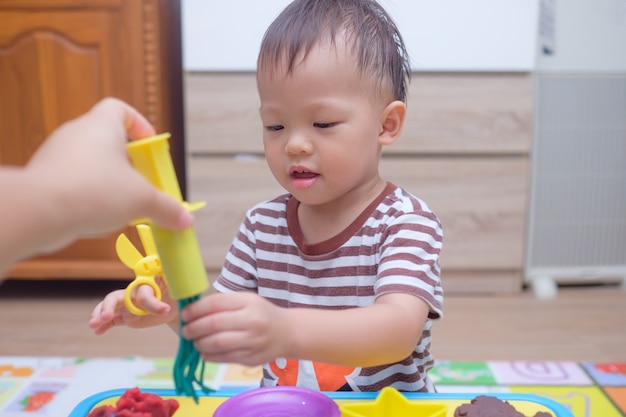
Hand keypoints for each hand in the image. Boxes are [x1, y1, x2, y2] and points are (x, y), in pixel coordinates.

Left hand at [27, 97, 191, 253]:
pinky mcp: (44, 179)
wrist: (39, 212)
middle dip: (129, 164)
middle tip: (144, 184)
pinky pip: (73, 182)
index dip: (138, 124)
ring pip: (90, 164)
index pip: (120, 109)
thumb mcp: (141, 200)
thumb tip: (185, 219)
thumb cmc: (91, 191)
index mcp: (101, 125)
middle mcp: (76, 134)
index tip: (151, 145)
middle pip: (108, 141)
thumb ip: (165, 208)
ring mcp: (56, 156)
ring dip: (108, 182)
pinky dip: (88, 196)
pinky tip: (98, 218)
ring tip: (122, 207)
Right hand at [89, 276, 177, 334]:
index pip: (143, 294)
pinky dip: (103, 325)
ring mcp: (127, 305)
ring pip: (108, 308)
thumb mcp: (173, 293)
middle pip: (114, 297)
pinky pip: (111, 320)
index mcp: (146, 284)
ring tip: (94, 325)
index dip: (152, 303)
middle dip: (108, 306)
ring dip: (100, 315)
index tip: (165, 310)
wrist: (172, 304)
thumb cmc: (172, 293)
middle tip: (106, 317)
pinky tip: (98, 331)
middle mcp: (132, 294)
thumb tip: (165, 305)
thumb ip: (165, 295)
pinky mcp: (125, 316)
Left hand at [180, 292, 289, 366]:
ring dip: (200, 343)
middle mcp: (252, 321)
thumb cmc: (262, 314)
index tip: (185, 314)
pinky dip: (209, 356)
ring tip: (195, 342)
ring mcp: (252, 341)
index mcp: (248, 302)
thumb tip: (192, 311)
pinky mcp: (251, 358)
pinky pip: (224, 358)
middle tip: (186, 331)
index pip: (215, 304)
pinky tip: (205, 352)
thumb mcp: (247, 301)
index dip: (195, 310)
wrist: (287, 333)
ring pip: (217, 343)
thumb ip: (223, 304)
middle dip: (194, 328)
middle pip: (214, 324)